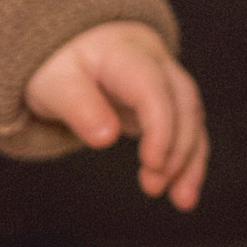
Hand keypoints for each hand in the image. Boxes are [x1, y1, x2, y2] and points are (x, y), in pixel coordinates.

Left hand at [24, 20, 208, 210]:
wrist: (75, 48)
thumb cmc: (62, 64)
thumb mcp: (54, 82)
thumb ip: (78, 106)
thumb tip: (105, 137)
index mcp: (126, 54)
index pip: (153, 89)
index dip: (160, 127)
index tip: (153, 163)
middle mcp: (156, 64)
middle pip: (183, 103)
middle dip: (176, 148)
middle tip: (154, 185)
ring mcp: (166, 83)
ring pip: (193, 118)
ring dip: (190, 160)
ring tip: (181, 199)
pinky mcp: (168, 103)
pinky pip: (189, 130)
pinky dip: (188, 161)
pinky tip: (183, 191)